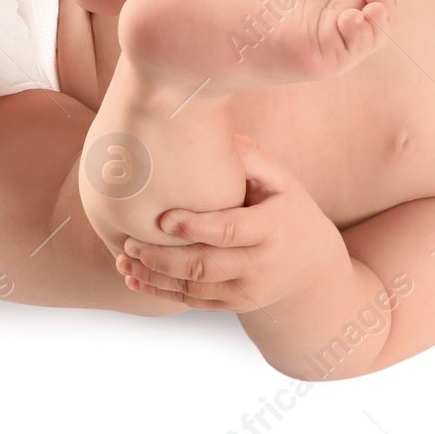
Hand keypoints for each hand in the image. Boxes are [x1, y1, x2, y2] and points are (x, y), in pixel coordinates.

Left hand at [113, 135, 346, 312]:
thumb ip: (250, 157)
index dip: (196, 227)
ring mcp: (247, 291)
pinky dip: (160, 291)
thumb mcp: (282, 180)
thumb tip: (210, 128)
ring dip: (154, 276)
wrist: (311, 270)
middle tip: (129, 241)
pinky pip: (192, 302)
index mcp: (274, 229)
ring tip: (123, 257)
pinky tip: (134, 277)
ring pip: (194, 288)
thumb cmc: (287, 210)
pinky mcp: (234, 305)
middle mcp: (261, 265)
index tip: (164, 218)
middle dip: (163, 257)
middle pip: (206, 266)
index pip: (231, 231)